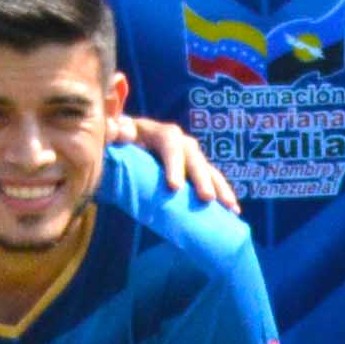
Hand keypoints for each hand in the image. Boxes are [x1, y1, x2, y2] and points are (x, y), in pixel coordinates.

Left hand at [115, 113, 238, 212]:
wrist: (122, 145)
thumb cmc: (114, 144)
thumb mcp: (111, 136)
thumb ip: (112, 133)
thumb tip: (121, 131)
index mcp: (157, 132)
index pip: (169, 143)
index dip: (174, 163)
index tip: (174, 187)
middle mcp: (178, 142)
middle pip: (193, 157)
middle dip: (201, 178)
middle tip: (206, 199)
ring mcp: (188, 156)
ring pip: (208, 169)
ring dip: (219, 187)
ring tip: (229, 207)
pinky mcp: (194, 171)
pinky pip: (212, 181)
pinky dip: (222, 194)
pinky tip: (233, 212)